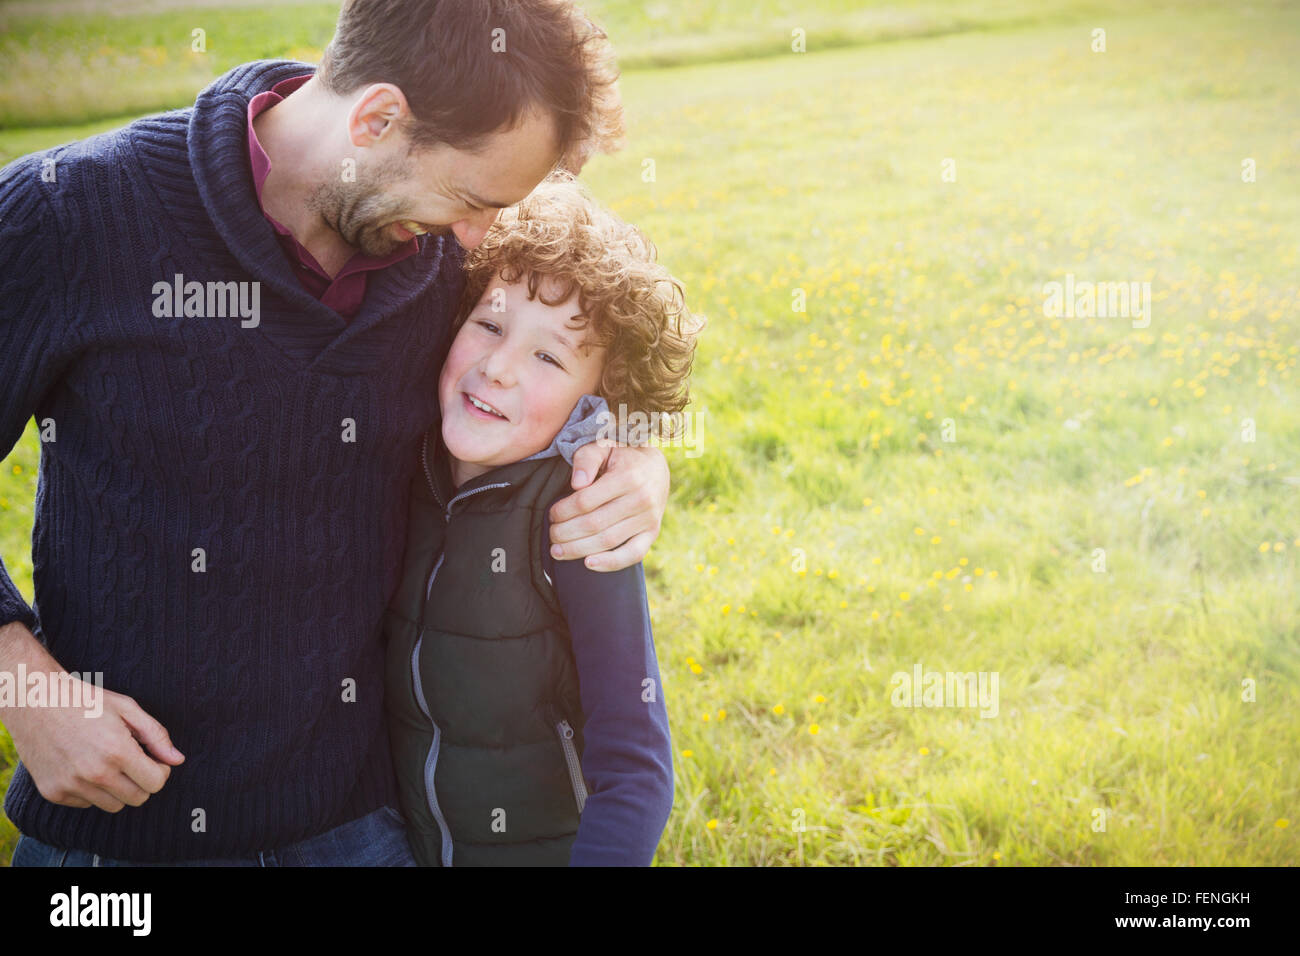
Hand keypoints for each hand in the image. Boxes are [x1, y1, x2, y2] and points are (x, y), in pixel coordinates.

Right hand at [0, 622, 183, 812]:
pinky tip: (85, 767)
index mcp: (117, 751)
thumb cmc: (87, 701)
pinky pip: (87, 804)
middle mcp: (94, 773)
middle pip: (138, 798)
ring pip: (113, 805)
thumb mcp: (128, 708)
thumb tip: (178, 760)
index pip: (156, 783)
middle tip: (133, 761)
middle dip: (143, 782)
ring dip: (118, 789)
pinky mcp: (53, 793)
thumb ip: (156, 735)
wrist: (36, 702)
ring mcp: (71, 786)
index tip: (152, 759)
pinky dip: (92, 791)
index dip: (160, 771)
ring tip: (109, 763)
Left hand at [548, 443, 668, 571]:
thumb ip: (586, 459)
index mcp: (627, 477)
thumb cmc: (621, 456)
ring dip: (579, 549)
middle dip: (566, 533)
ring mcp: (649, 518)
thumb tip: (576, 484)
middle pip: (594, 523)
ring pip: (608, 540)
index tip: (551, 514)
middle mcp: (641, 499)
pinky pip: (633, 554)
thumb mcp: (603, 446)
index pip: (586, 501)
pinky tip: (588, 563)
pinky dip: (611, 563)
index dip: (563, 511)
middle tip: (551, 535)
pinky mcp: (653, 532)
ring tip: (558, 551)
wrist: (656, 468)